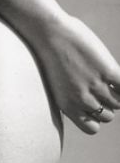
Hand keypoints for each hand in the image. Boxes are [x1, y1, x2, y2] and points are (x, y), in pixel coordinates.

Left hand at [33, 14, 119, 133]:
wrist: (49, 34)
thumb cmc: (50, 56)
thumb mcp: (58, 85)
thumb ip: (72, 97)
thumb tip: (89, 102)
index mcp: (67, 106)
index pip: (92, 128)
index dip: (96, 117)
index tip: (94, 105)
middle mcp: (82, 100)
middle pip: (108, 116)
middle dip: (107, 104)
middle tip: (101, 87)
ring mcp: (96, 86)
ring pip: (119, 103)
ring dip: (116, 92)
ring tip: (106, 78)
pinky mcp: (108, 70)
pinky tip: (115, 74)